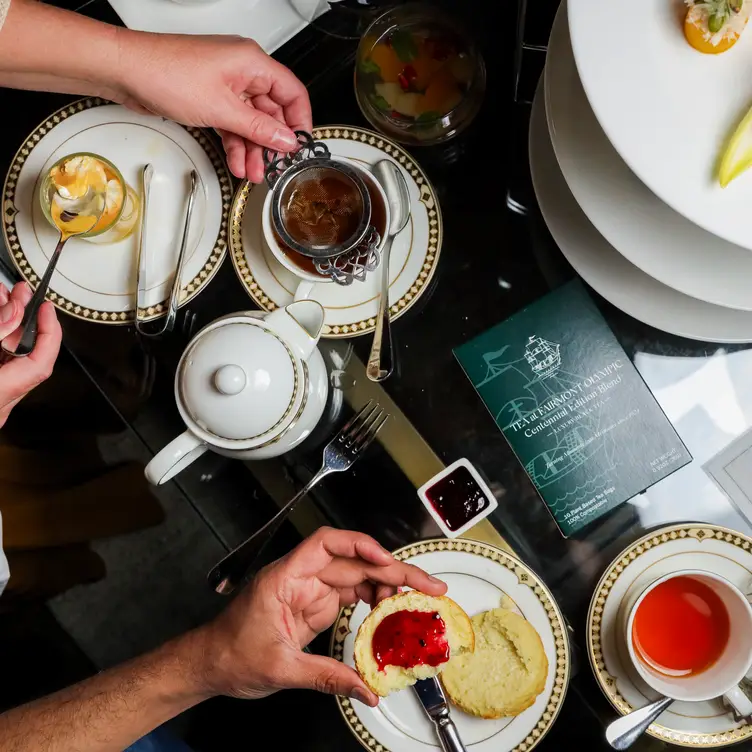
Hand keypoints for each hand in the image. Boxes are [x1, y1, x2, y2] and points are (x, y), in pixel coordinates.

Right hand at [0, 282, 61, 428]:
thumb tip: (14, 311)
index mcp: (0, 395)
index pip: (41, 363)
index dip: (49, 332)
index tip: (46, 308)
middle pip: (23, 356)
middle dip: (22, 320)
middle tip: (20, 292)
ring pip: (9, 357)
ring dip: (6, 326)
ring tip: (3, 297)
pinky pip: (0, 364)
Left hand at [115, 32, 311, 182]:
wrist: (126, 71)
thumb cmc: (166, 73)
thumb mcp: (222, 109)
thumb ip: (259, 128)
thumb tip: (286, 140)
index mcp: (251, 62)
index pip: (292, 92)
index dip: (300, 121)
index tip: (299, 146)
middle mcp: (241, 70)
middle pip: (271, 112)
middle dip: (271, 143)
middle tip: (273, 167)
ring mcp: (225, 84)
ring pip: (250, 122)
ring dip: (252, 149)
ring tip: (253, 172)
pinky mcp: (209, 96)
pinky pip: (231, 123)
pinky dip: (235, 143)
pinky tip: (237, 162)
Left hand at [194, 528, 446, 705]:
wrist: (211, 664)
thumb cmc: (229, 653)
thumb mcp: (280, 668)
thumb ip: (326, 677)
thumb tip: (364, 687)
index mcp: (285, 578)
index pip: (326, 544)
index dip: (361, 546)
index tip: (387, 560)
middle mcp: (300, 578)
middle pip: (353, 562)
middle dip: (392, 569)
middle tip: (425, 584)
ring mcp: (309, 591)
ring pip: (358, 577)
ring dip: (390, 584)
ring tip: (418, 597)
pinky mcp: (315, 606)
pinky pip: (352, 596)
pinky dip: (375, 601)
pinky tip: (391, 610)